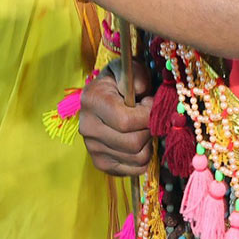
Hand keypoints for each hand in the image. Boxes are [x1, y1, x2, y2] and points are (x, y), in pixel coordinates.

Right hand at [79, 61, 152, 176]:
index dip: (147, 115)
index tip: (150, 104)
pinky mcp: (101, 163)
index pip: (125, 121)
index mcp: (92, 101)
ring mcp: (92, 148)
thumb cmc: (121, 81)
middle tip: (148, 117)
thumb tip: (141, 90)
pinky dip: (143, 157)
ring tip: (142, 128)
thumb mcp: (128, 69)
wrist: (105, 96)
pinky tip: (138, 141)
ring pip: (137, 158)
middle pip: (133, 143)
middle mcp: (88, 127)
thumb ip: (138, 75)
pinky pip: (134, 170)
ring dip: (148, 143)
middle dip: (149, 130)